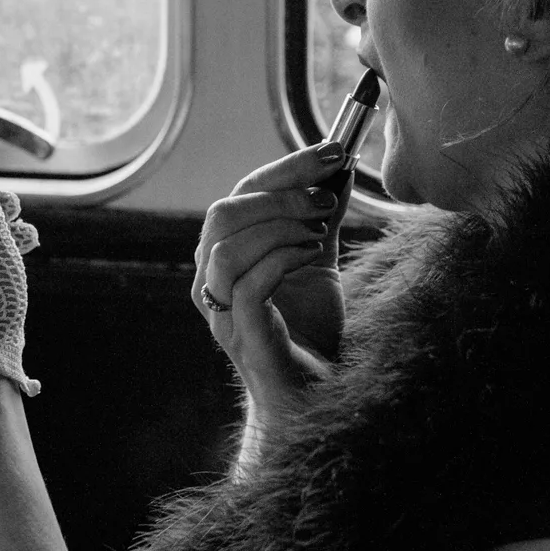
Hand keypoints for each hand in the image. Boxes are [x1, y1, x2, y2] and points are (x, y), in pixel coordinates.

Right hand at [192, 142, 350, 424]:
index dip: (286, 168)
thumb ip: (321, 219)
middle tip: (329, 194)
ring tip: (321, 230)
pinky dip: (281, 257)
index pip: (242, 195)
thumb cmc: (310, 333)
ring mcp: (219, 310)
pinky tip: (312, 254)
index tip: (333, 150)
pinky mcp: (238, 335)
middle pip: (226, 212)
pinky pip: (245, 284)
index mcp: (226, 254)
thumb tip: (337, 171)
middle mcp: (211, 280)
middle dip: (282, 192)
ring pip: (227, 245)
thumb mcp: (319, 263)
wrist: (315, 400)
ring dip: (281, 225)